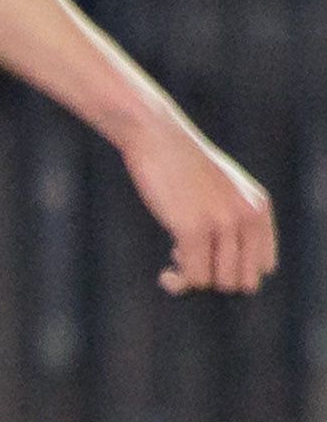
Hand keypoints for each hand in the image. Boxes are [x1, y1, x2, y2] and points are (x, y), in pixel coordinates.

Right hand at [121, 116, 277, 293]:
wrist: (157, 137)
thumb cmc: (181, 163)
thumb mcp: (222, 188)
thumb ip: (234, 215)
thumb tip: (224, 260)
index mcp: (259, 208)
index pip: (264, 266)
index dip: (236, 272)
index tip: (209, 262)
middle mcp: (247, 217)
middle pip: (244, 280)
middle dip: (215, 280)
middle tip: (191, 266)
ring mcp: (222, 223)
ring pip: (220, 283)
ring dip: (196, 283)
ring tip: (175, 270)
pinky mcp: (193, 229)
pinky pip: (194, 277)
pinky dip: (178, 283)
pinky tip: (166, 275)